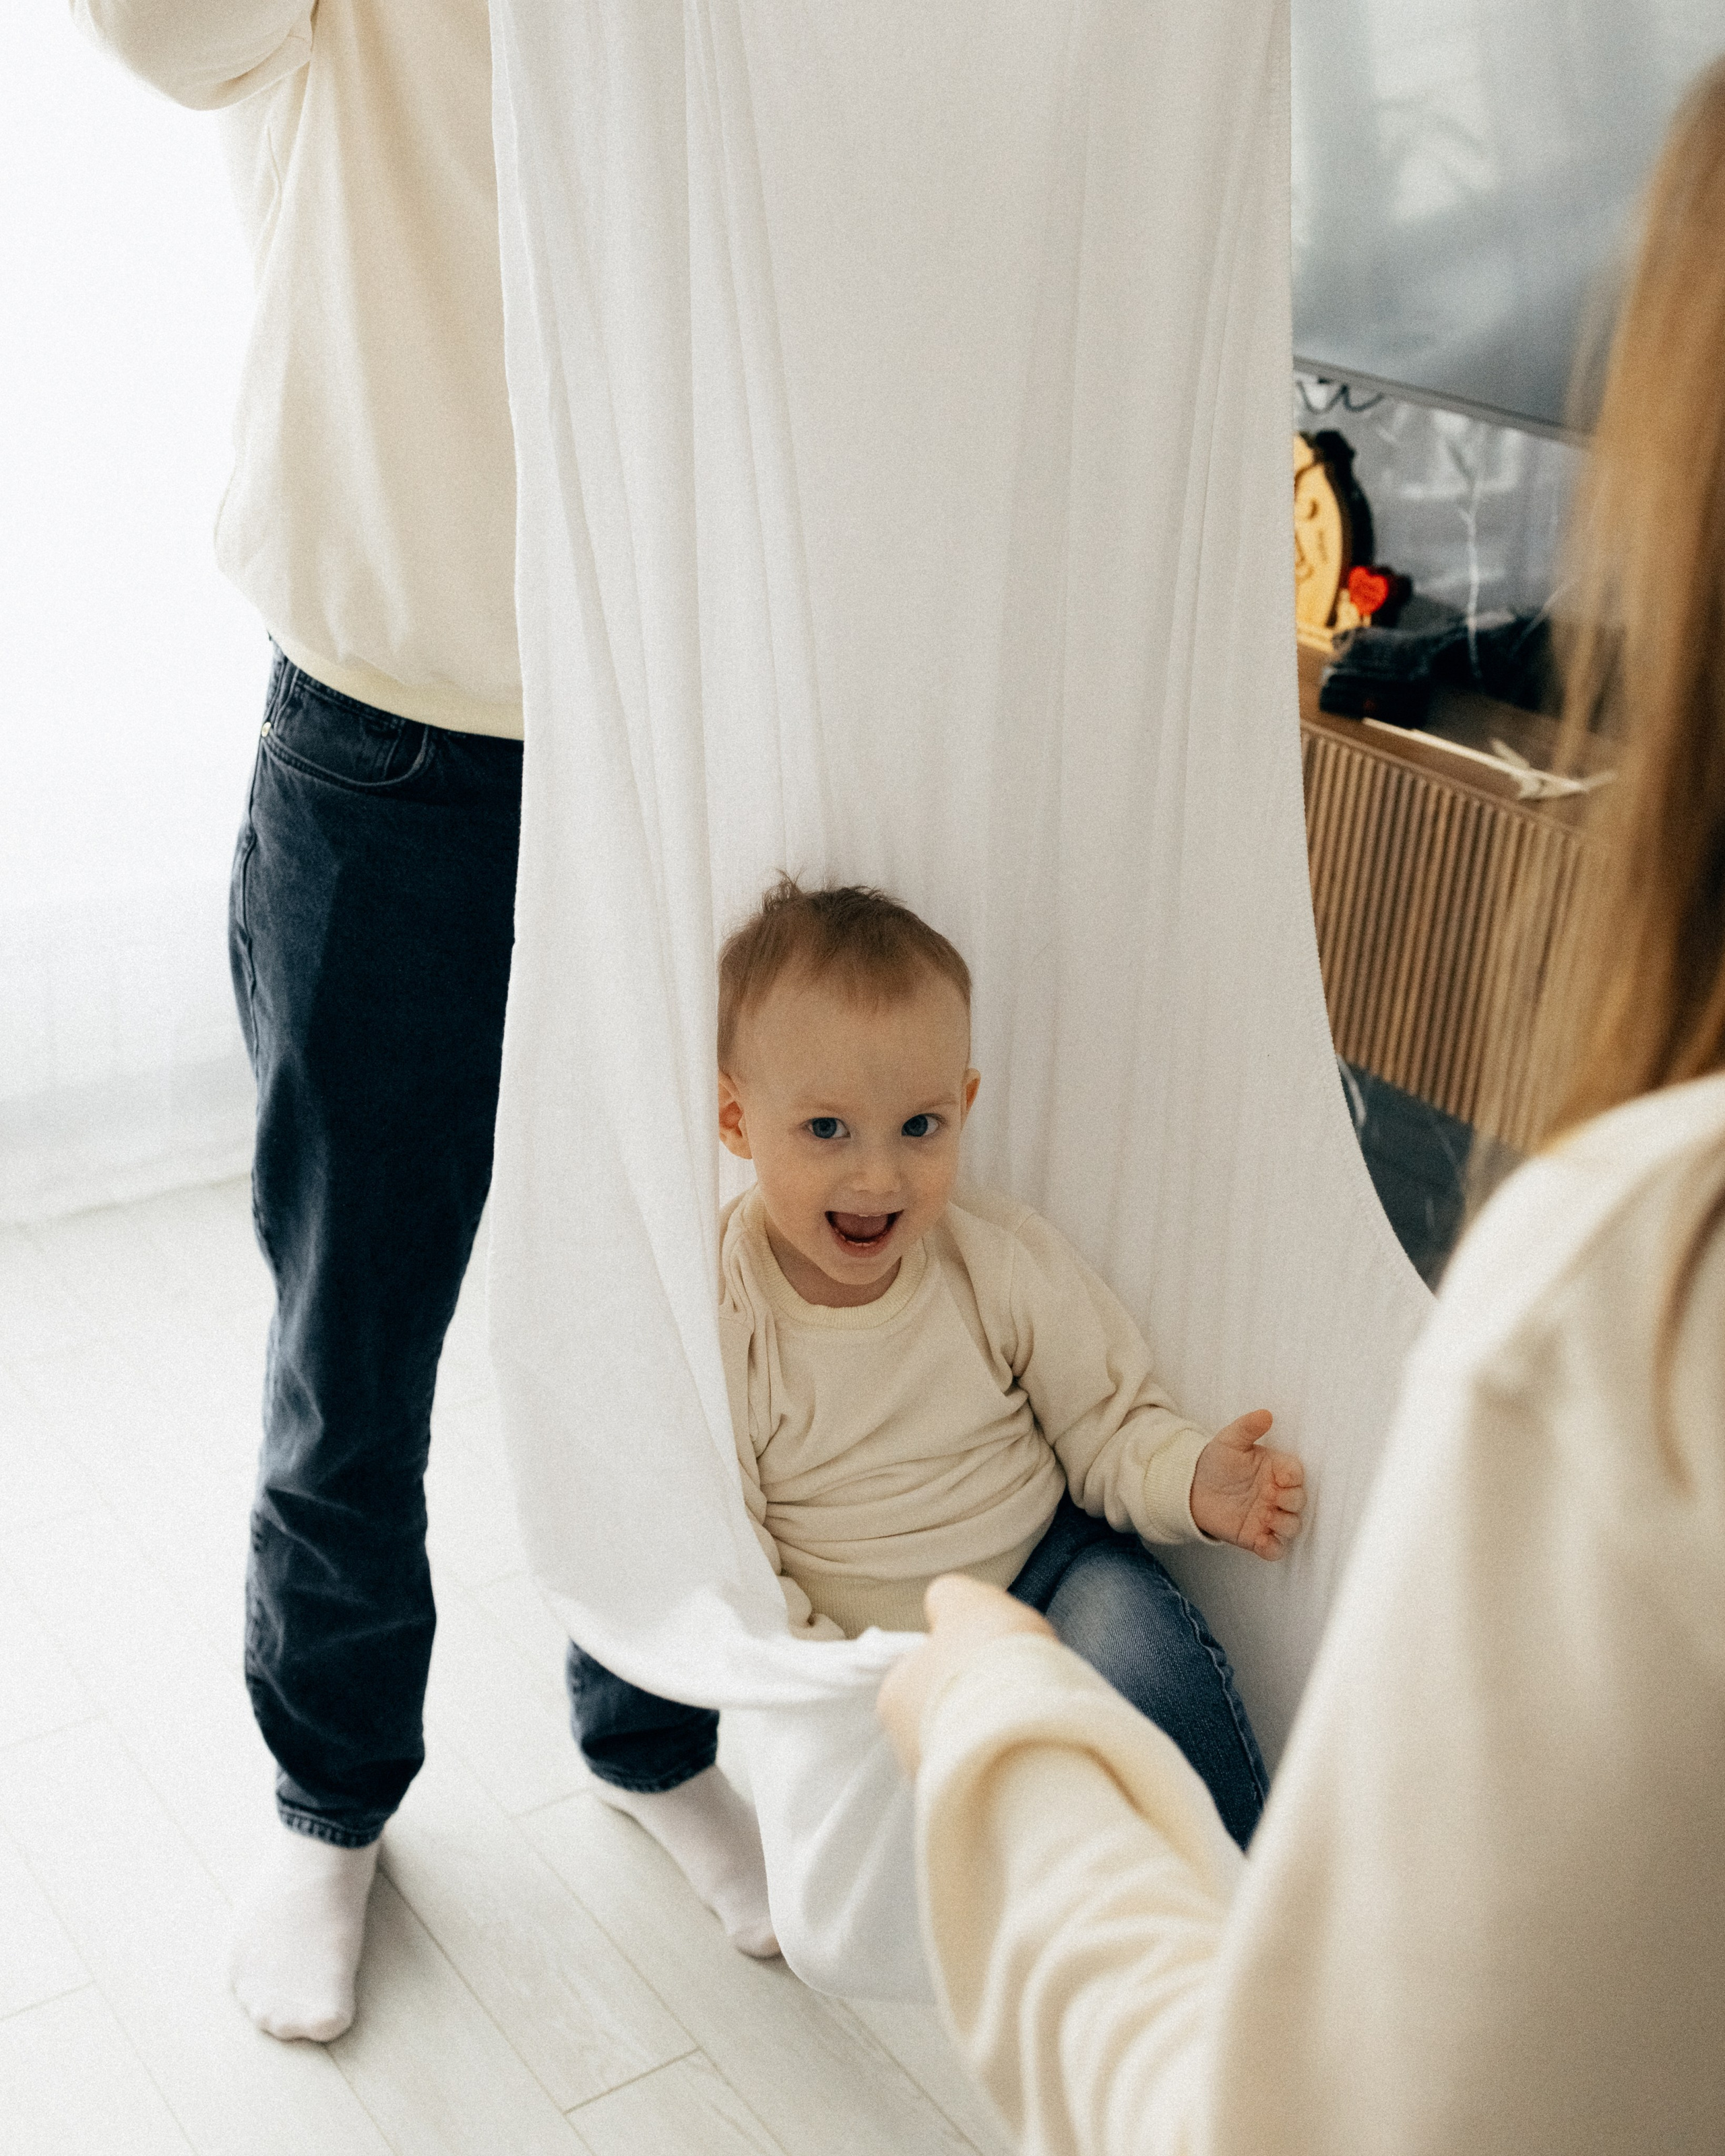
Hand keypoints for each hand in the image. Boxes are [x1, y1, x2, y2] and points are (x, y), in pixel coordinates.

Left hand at [877, 1574, 1055, 1775]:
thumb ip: (948, 1596)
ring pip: (974, 1743)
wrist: (1025, 1733)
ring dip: (998, 1731)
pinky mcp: (974, 1812)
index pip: (925, 1668)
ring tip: (1033, 1717)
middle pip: (950, 1707)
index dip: (964, 1655)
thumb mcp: (965, 1600)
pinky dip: (1013, 1763)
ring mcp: (940, 1784)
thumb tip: (943, 1607)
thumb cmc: (988, 1660)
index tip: (995, 1654)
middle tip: (1018, 1685)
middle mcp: (905, 1745)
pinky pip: (994, 1777)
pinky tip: (1036, 1749)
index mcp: (893, 1695)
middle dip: (981, 1696)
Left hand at [1190, 1410, 1304, 1558]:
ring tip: (1266, 1516)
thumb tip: (1265, 1414)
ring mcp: (1269, 1516)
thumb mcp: (1229, 1441)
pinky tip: (1261, 1540)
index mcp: (1276, 1470)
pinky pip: (1275, 1549)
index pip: (1297, 1474)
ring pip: (1293, 1526)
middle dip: (1290, 1501)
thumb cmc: (1217, 1462)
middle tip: (1269, 1497)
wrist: (1193, 1487)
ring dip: (1285, 1524)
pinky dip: (1273, 1548)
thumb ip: (1247, 1428)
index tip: (1279, 1476)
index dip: (1293, 1477)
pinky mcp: (1256, 1536)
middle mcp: (1277, 1494)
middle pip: (1299, 1501)